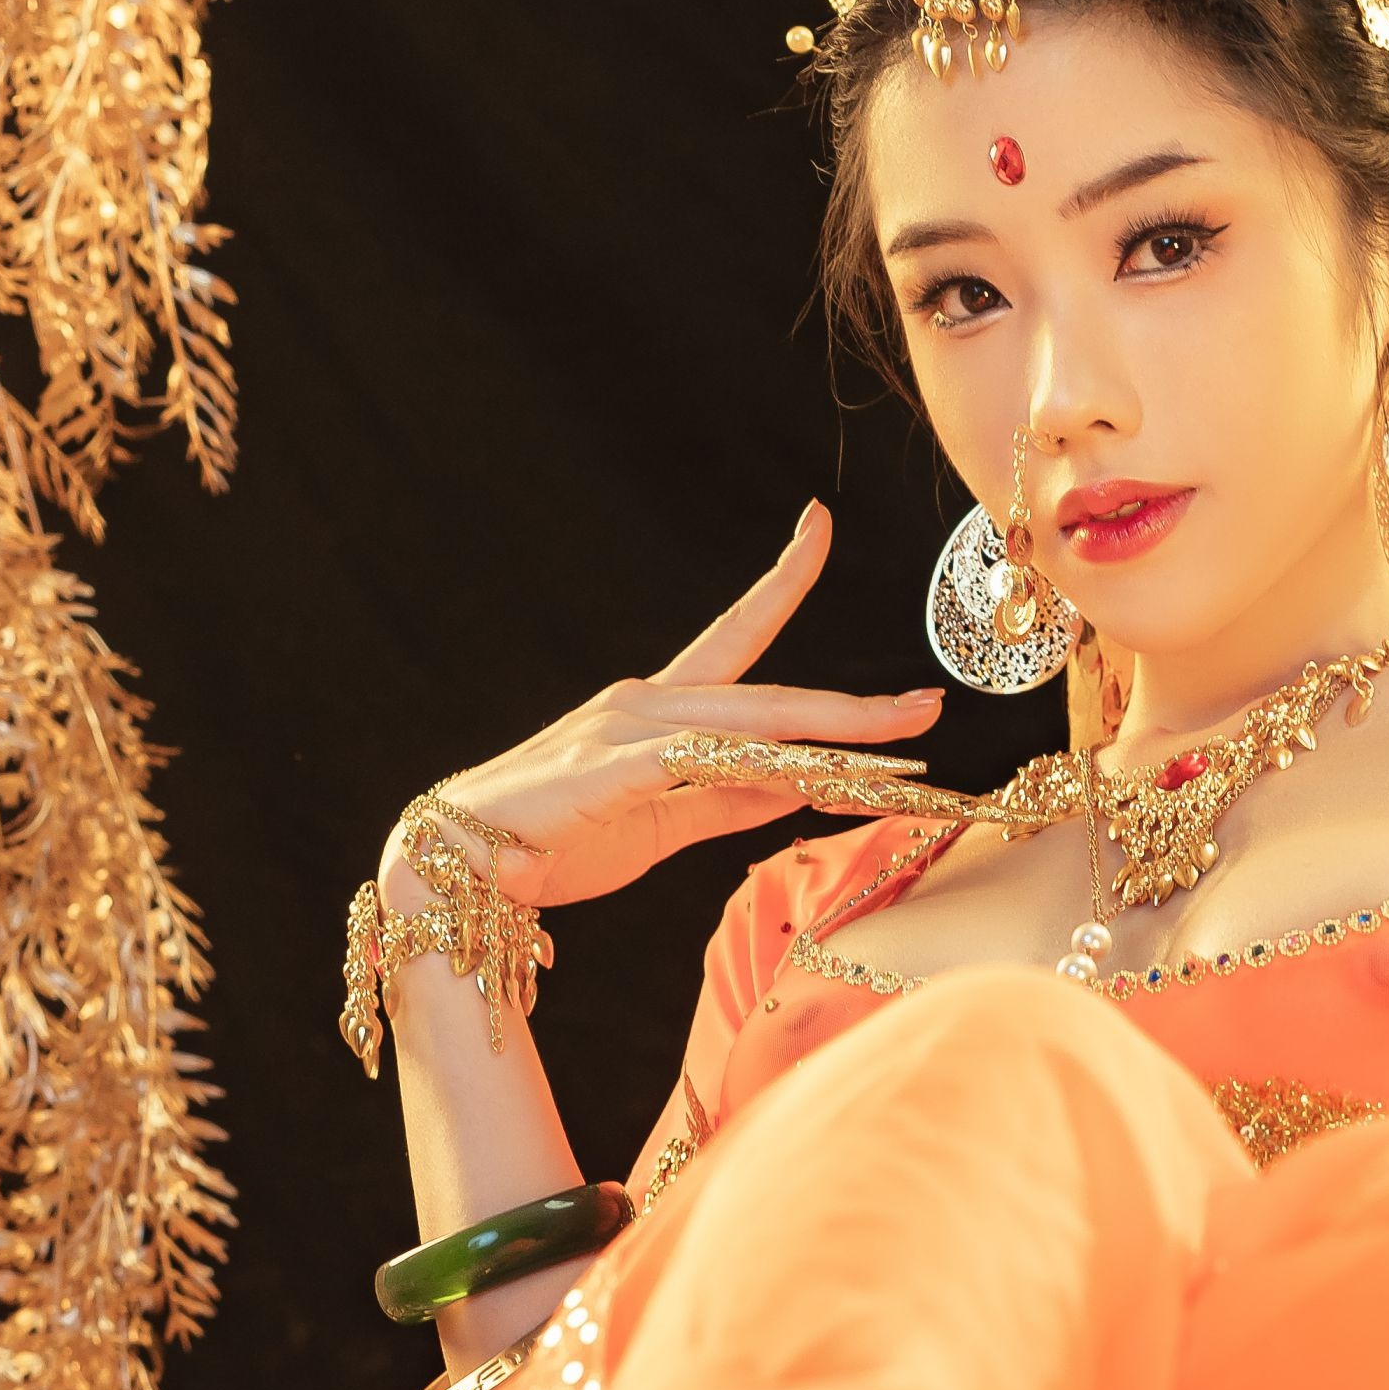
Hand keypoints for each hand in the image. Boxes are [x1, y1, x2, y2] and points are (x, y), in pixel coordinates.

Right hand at [395, 506, 943, 910]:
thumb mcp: (666, 819)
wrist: (463, 863)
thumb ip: (733, 797)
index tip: (818, 526)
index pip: (736, 635)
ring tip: (898, 744)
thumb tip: (805, 782)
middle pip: (770, 697)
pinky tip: (810, 773)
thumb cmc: (560, 839)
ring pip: (750, 726)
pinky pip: (702, 761)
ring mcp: (628, 730)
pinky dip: (759, 768)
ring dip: (829, 738)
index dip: (781, 583)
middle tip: (925, 706)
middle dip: (852, 707)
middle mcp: (647, 702)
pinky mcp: (612, 768)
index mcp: (659, 708)